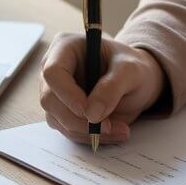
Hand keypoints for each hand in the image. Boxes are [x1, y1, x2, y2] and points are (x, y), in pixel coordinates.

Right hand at [39, 33, 165, 144]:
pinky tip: (112, 132)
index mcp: (66, 48)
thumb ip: (112, 87)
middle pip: (50, 99)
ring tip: (120, 129)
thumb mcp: (131, 70)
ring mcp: (56, 92)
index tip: (89, 112)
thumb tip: (92, 114)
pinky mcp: (62, 111)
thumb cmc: (131, 67)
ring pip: (57, 119)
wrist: (136, 81)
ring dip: (87, 131)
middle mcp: (55, 69)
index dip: (67, 94)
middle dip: (78, 119)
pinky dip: (89, 136)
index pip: (53, 72)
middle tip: (107, 127)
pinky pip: (68, 130)